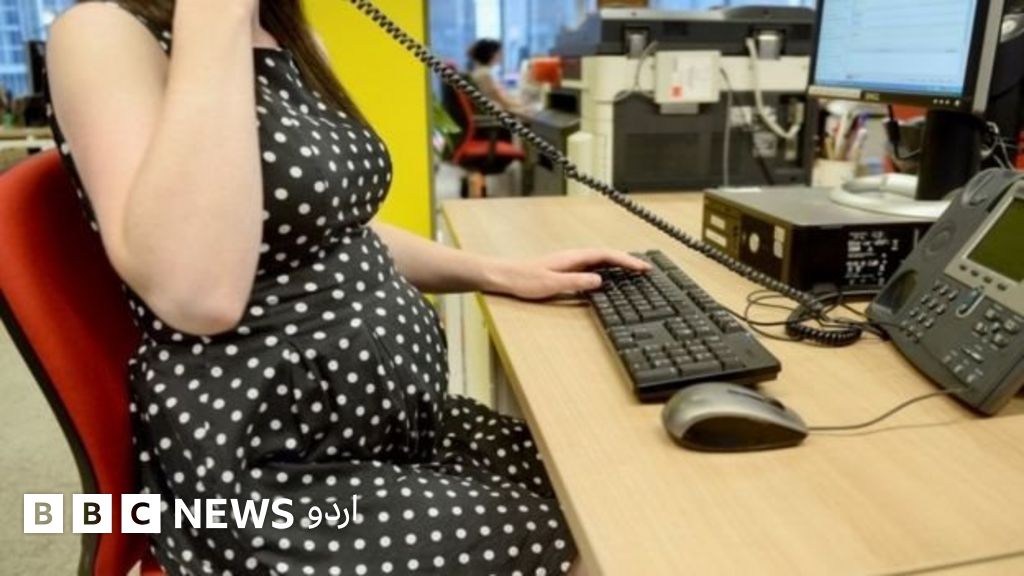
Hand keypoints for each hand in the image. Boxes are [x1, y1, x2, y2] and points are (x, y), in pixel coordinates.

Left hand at [486, 249, 651, 300]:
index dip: (626, 261)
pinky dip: (606, 270)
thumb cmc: (522, 279)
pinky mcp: (564, 270)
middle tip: (645, 270)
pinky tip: (608, 279)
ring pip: (600, 260)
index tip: (643, 267)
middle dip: (628, 261)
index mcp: (573, 257)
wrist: (502, 276)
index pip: (607, 255)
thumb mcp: (551, 283)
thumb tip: (599, 280)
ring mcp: (569, 263)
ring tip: (634, 272)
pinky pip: (592, 267)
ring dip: (618, 265)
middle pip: (607, 255)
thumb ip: (575, 281)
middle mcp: (573, 257)